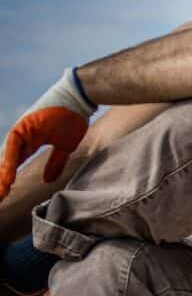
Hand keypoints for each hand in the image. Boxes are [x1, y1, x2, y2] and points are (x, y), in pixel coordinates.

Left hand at [0, 69, 96, 200]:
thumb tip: (47, 180)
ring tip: (0, 193)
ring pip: (6, 157)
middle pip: (6, 163)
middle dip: (1, 182)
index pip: (13, 165)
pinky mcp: (25, 125)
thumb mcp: (66, 146)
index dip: (6, 180)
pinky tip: (7, 176)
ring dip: (2, 176)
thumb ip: (55, 162)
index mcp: (29, 142)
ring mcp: (22, 131)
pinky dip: (9, 162)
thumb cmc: (73, 118)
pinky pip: (14, 146)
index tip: (4, 196)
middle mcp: (21, 138)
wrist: (80, 99)